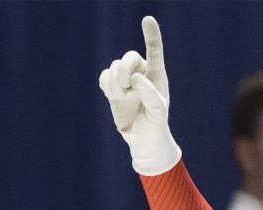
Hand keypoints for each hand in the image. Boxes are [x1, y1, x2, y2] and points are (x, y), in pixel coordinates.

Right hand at [98, 16, 180, 174]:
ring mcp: (126, 79)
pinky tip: (115, 97)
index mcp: (157, 75)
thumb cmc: (155, 123)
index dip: (151, 35)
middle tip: (128, 85)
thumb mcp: (158, 112)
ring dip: (117, 84)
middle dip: (124, 69)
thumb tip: (136, 78)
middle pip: (128, 57)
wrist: (142, 137)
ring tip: (124, 98)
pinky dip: (107, 87)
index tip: (147, 19)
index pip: (154, 51)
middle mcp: (141, 73)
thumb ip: (150, 95)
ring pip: (114, 68)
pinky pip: (104, 77)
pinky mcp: (113, 87)